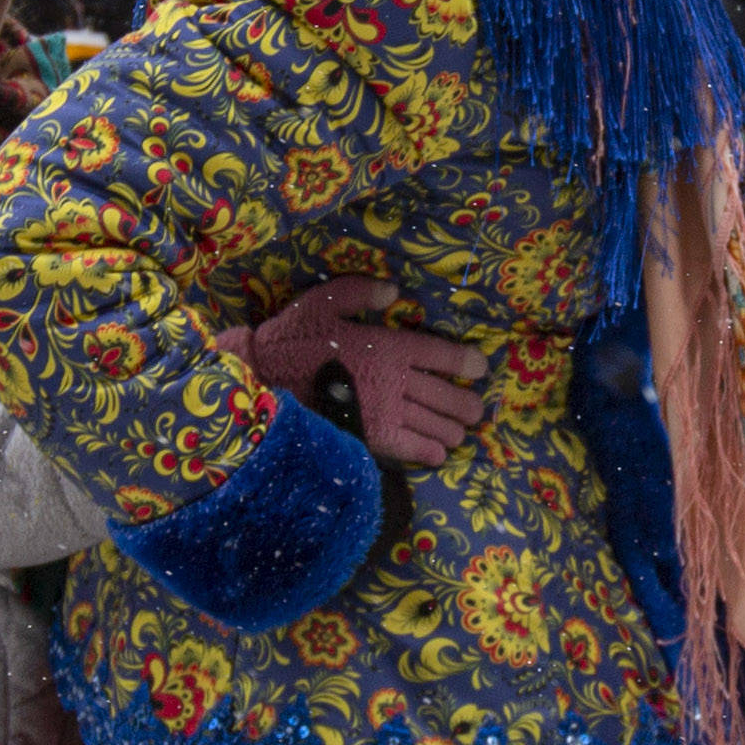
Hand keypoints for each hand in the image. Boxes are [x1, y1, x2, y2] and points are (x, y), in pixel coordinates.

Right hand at [240, 276, 489, 466]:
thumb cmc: (294, 339)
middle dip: (465, 404)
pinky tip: (437, 453)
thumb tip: (393, 291)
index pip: (439, 355)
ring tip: (458, 431)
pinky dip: (429, 452)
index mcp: (388, 346)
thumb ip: (359, 293)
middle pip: (445, 396)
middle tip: (475, 410)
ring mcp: (386, 412)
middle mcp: (395, 381)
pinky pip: (412, 449)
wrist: (264, 379)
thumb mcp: (323, 302)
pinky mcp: (372, 438)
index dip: (465, 363)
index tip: (481, 369)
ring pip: (434, 425)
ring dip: (451, 429)